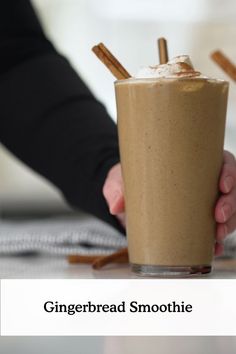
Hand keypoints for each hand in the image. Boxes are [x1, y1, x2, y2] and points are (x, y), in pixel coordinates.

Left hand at [104, 152, 235, 256]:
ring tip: (217, 236)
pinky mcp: (197, 223)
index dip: (229, 173)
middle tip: (218, 216)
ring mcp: (202, 203)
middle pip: (230, 189)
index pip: (221, 162)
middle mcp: (202, 183)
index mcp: (191, 164)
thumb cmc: (131, 181)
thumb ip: (117, 188)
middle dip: (231, 204)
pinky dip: (217, 241)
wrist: (127, 198)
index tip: (223, 186)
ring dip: (228, 224)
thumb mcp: (121, 180)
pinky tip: (213, 248)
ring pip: (229, 211)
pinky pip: (214, 231)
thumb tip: (116, 205)